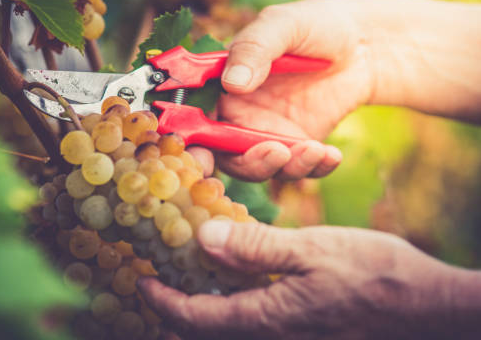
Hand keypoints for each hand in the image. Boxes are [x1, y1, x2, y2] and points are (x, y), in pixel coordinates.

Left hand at [138, 220, 480, 339]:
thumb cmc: (378, 278)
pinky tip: (237, 271)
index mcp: (268, 319)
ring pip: (229, 324)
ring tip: (192, 266)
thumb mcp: (315, 252)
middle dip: (177, 303)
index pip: (195, 318)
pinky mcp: (303, 327)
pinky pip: (253, 318)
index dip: (162, 301)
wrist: (429, 309)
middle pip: (206, 326)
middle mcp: (272, 334)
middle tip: (160, 271)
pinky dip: (232, 298)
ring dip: (203, 299)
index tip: (141, 281)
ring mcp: (288, 334)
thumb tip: (204, 239)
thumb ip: (256, 250)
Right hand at [216, 0, 372, 180]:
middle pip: (228, 154)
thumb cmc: (315, 24)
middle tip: (276, 153)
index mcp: (223, 85)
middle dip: (249, 163)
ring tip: (314, 149)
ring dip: (285, 167)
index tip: (205, 157)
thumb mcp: (283, 25)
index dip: (193, 144)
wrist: (363, 44)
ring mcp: (268, 133)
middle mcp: (240, 115)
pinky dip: (313, 168)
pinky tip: (330, 154)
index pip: (198, 120)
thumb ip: (255, 48)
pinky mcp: (298, 145)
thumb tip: (233, 83)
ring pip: (263, 167)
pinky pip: (299, 168)